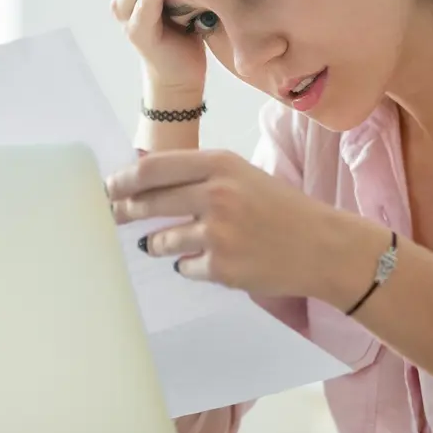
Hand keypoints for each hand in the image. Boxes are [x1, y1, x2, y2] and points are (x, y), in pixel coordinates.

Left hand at [106, 150, 376, 301]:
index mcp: (221, 164)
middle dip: (123, 212)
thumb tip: (144, 184)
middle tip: (112, 217)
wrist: (324, 246)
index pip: (153, 169)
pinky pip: (184, 267)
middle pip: (147, 203)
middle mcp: (217, 194)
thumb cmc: (281, 209)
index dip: (123, 180)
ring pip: (160, 240)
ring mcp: (219, 233)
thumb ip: (200, 176)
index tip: (108, 188)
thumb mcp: (243, 176)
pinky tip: (209, 260)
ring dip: (157, 243)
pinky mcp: (222, 268)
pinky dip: (188, 265)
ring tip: (165, 243)